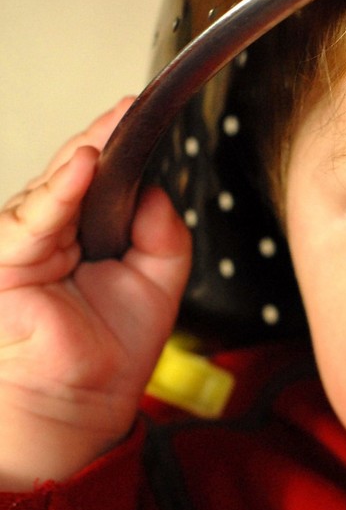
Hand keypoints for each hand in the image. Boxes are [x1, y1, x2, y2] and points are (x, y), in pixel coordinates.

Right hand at [0, 98, 190, 490]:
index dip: (123, 144)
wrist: (81, 401)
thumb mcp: (160, 283)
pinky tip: (83, 166)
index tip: (144, 113)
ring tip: (114, 129)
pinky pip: (35, 219)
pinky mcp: (7, 259)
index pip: (105, 177)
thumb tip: (158, 193)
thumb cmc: (113, 348)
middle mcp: (55, 229)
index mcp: (90, 231)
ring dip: (86, 155)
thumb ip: (165, 235)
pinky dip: (60, 192)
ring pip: (56, 186)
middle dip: (106, 137)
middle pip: (78, 171)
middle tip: (133, 108)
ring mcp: (27, 241)